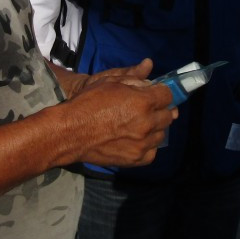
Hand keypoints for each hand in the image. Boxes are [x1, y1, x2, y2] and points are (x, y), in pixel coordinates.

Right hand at [62, 62, 176, 167]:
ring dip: (155, 128)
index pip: (168, 95)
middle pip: (168, 115)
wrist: (70, 132)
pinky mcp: (135, 159)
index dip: (162, 92)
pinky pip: (152, 152)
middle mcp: (147, 123)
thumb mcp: (110, 81)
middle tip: (148, 108)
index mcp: (143, 101)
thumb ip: (134, 79)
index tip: (156, 93)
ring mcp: (142, 143)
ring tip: (140, 124)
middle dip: (160, 109)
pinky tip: (137, 140)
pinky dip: (148, 145)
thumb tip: (151, 80)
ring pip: (162, 134)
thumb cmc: (87, 103)